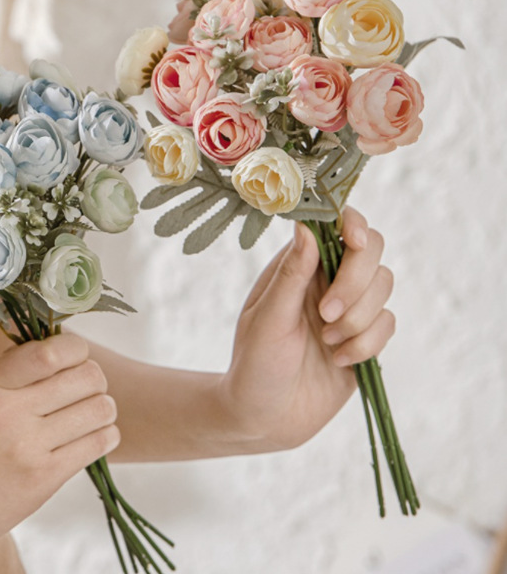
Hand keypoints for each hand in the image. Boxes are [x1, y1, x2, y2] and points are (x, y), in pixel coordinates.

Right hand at [0, 334, 118, 567]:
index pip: (53, 352)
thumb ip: (8, 366)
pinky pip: (98, 444)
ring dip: (102, 405)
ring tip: (90, 410)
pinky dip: (105, 434)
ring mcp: (29, 449)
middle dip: (93, 376)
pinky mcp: (43, 480)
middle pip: (87, 377)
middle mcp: (11, 413)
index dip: (76, 348)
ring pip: (100, 409)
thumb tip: (56, 346)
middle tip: (84, 385)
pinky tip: (93, 434)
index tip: (74, 354)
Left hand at [218, 207, 394, 451]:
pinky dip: (366, 343)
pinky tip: (338, 360)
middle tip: (326, 314)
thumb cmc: (255, 363)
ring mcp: (349, 308)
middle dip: (355, 282)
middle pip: (370, 250)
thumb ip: (290, 274)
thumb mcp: (268, 318)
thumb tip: (305, 226)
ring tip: (326, 342)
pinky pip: (387, 323)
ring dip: (358, 318)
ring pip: (384, 286)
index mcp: (298, 265)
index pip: (335, 225)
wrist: (266, 418)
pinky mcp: (365, 337)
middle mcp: (326, 279)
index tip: (354, 241)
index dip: (353, 224)